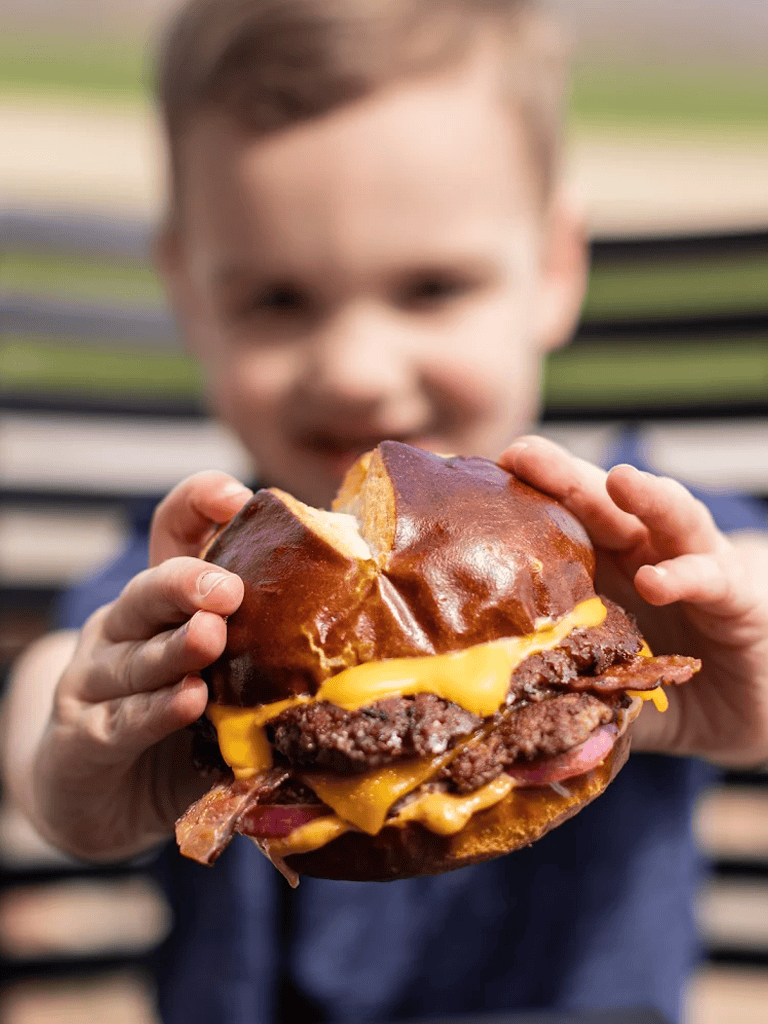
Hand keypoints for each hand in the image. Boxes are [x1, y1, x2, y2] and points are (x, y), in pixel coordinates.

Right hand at [31, 472, 252, 860]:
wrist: (104, 804)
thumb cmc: (183, 731)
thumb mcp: (229, 682)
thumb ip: (269, 649)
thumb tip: (363, 619)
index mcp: (165, 601)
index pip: (173, 534)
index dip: (198, 505)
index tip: (238, 496)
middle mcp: (125, 628)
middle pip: (149, 590)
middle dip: (187, 584)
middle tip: (228, 590)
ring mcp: (96, 680)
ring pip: (135, 656)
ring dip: (174, 648)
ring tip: (211, 638)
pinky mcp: (83, 738)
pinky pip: (122, 721)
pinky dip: (154, 712)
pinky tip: (187, 703)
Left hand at [500, 436, 767, 767]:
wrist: (749, 709)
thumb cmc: (666, 684)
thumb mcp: (604, 686)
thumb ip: (563, 695)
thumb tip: (498, 724)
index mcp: (603, 564)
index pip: (562, 517)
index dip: (527, 492)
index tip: (485, 473)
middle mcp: (646, 553)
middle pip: (602, 501)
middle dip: (565, 474)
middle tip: (526, 453)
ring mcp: (694, 565)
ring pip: (669, 516)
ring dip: (644, 496)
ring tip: (617, 482)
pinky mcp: (737, 596)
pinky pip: (711, 576)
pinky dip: (686, 574)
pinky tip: (657, 580)